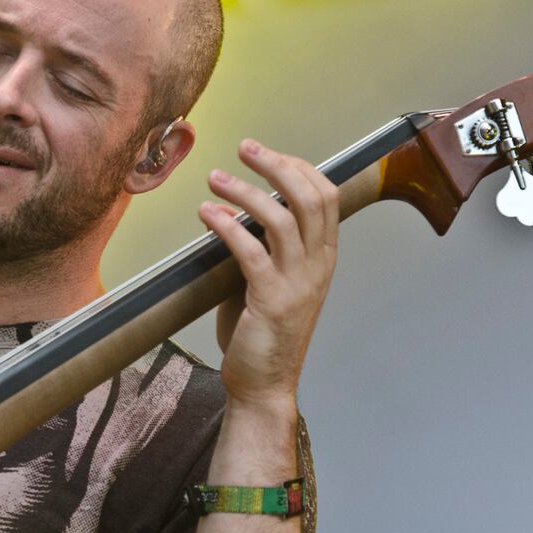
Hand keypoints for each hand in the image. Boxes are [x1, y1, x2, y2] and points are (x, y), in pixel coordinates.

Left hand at [199, 139, 338, 409]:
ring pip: (281, 217)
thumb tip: (233, 212)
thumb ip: (262, 248)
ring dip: (245, 190)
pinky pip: (250, 250)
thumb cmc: (262, 333)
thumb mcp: (270, 282)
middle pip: (309, 197)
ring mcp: (298, 283)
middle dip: (276, 164)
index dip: (297, 166)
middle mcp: (317, 266)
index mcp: (323, 258)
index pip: (325, 195)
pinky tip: (206, 213)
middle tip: (244, 148)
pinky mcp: (271, 299)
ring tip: (214, 179)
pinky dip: (226, 225)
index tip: (265, 153)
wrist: (264, 385)